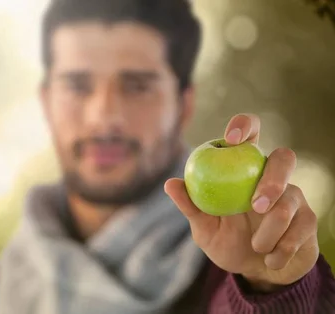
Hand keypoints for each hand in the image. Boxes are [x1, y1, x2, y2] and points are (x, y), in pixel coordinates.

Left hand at [165, 113, 319, 291]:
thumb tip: (170, 183)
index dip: (244, 126)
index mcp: (242, 169)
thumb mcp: (204, 228)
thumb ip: (191, 206)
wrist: (255, 271)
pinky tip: (271, 259)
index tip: (232, 140)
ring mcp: (293, 195)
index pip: (248, 133)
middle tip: (257, 205)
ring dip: (271, 230)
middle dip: (273, 179)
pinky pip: (301, 228)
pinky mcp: (308, 218)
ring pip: (291, 200)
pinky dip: (282, 248)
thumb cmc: (226, 242)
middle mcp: (271, 176)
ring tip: (257, 246)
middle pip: (284, 157)